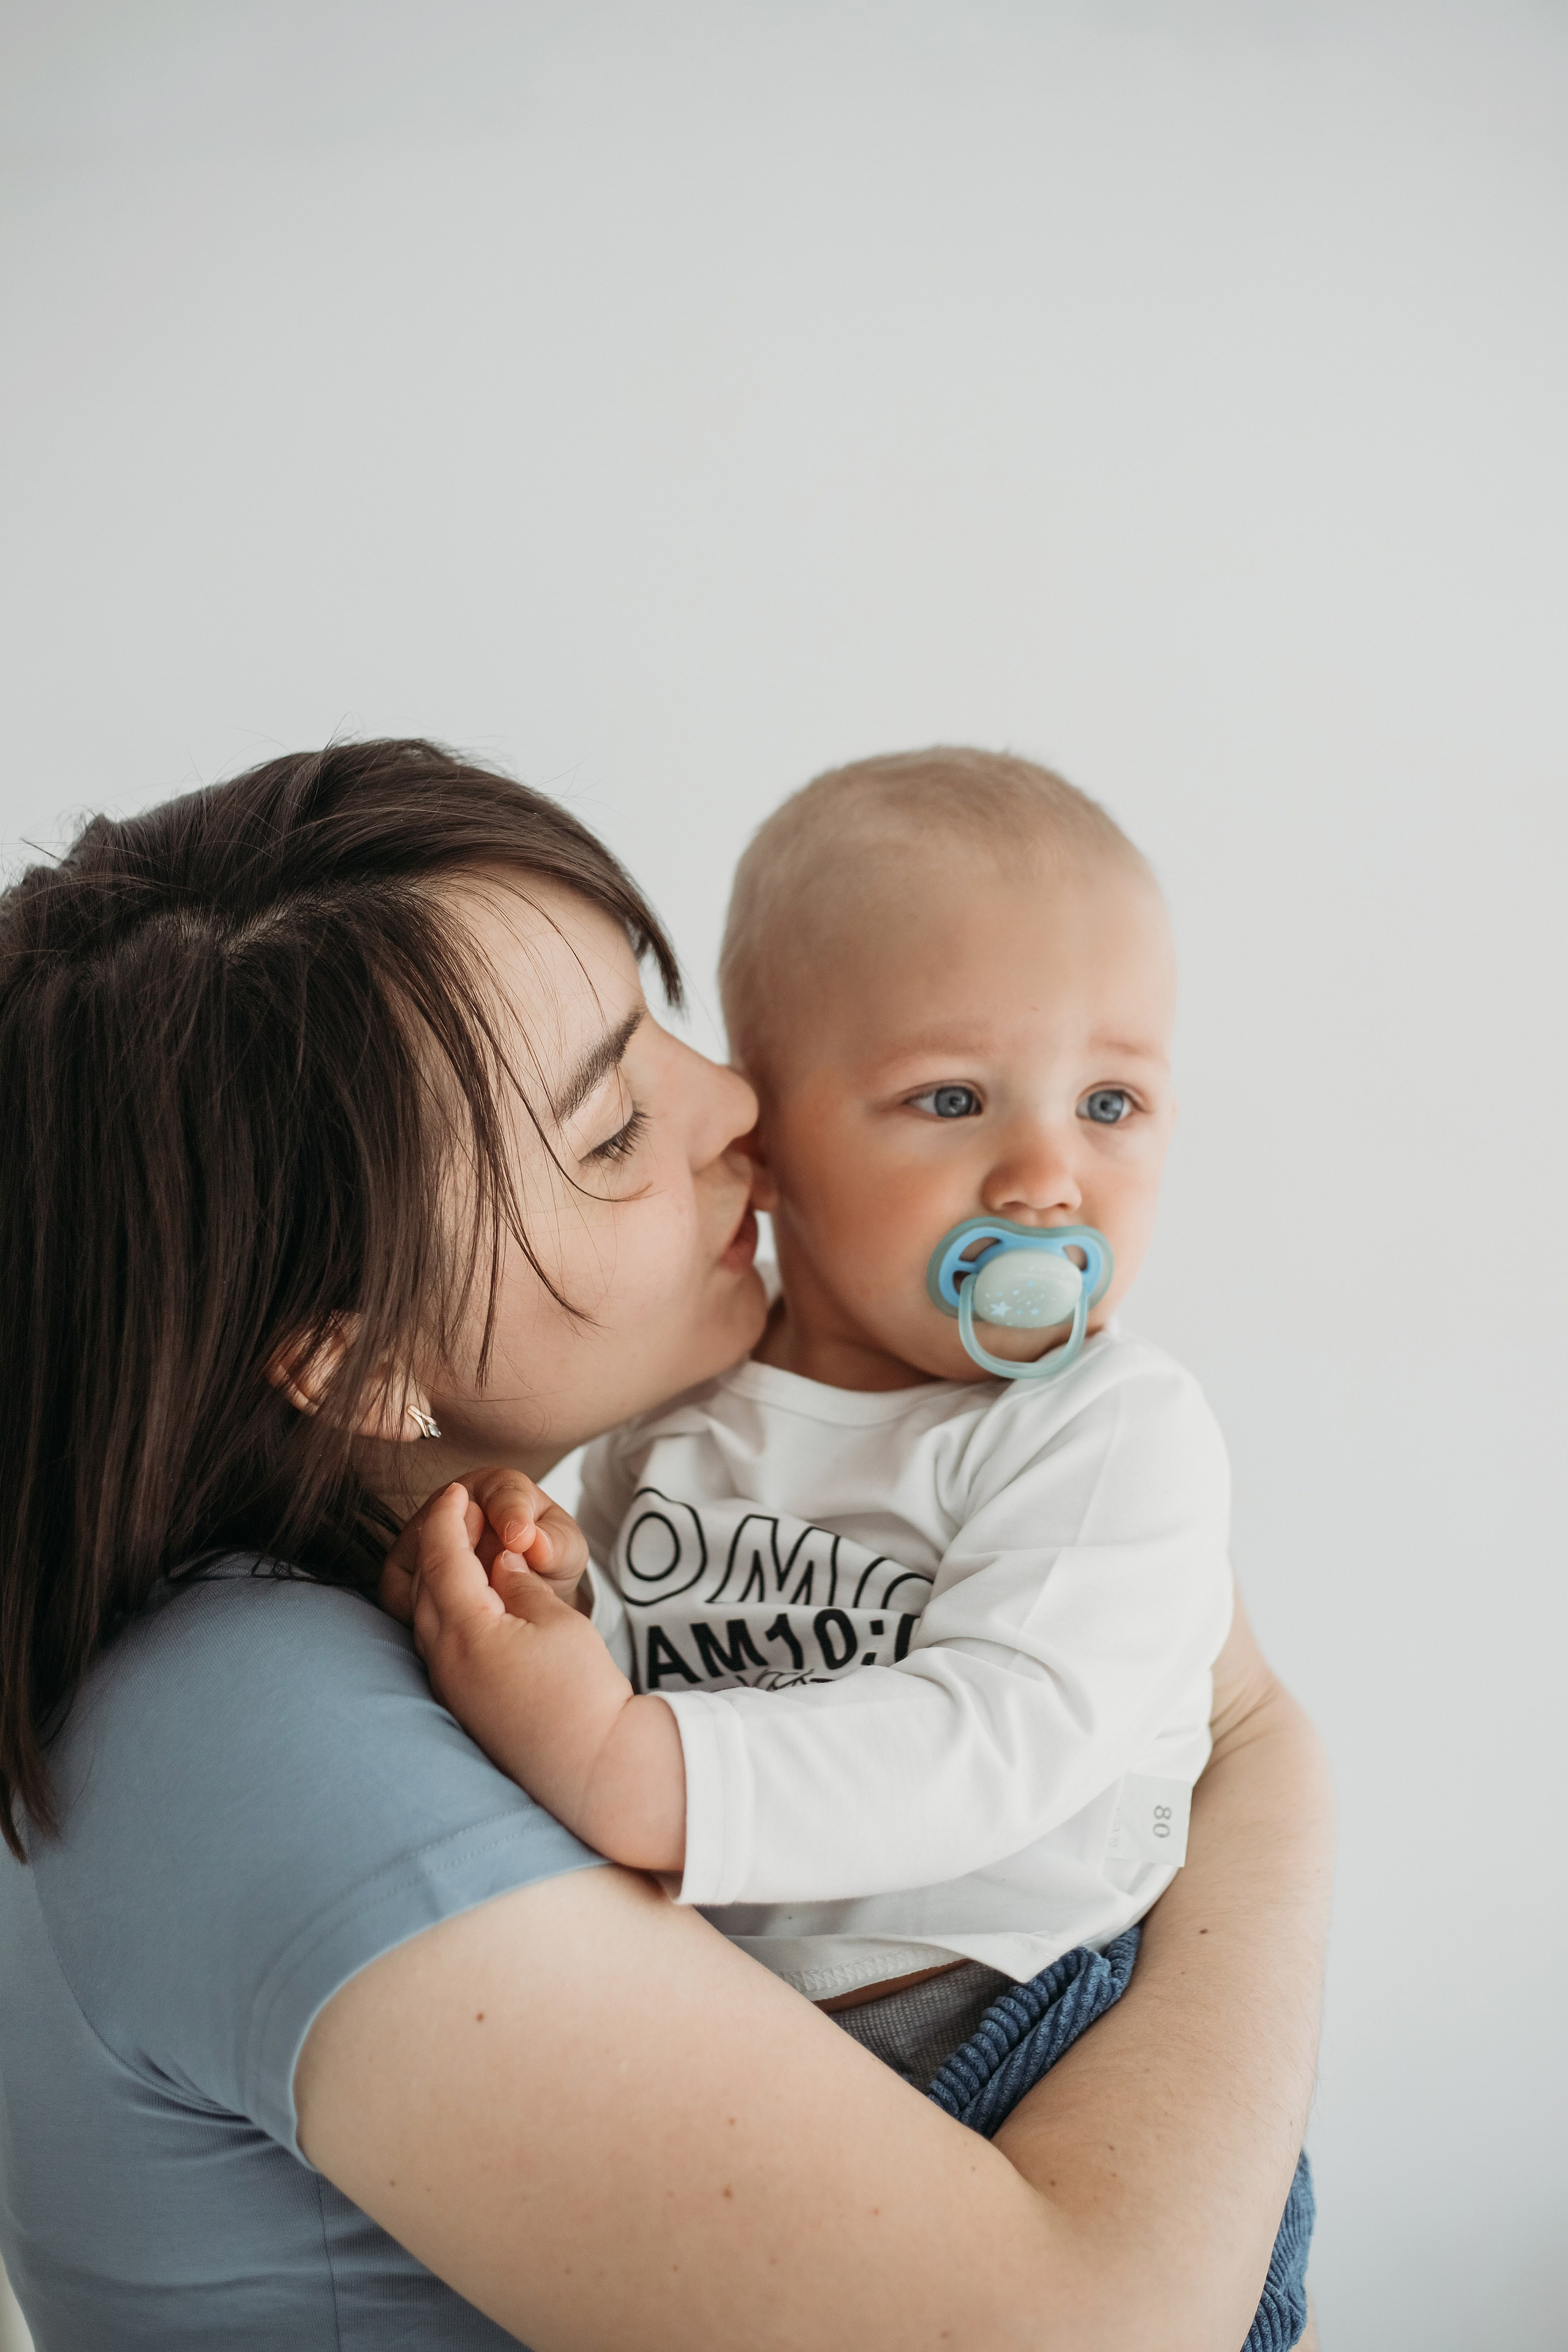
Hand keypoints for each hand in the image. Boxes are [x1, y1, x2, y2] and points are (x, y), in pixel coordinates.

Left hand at [385, 1482, 687, 1870]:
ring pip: (427, 1617)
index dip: (448, 1519)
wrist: (592, 1769)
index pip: (444, 1558)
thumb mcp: (558, 1621)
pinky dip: (446, 1612)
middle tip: (459, 1513)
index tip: (455, 1491)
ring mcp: (448, 1688)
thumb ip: (520, 1585)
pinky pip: (438, 1645)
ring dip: (439, 1579)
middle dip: (438, 1544)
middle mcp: (444, 1660)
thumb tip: (500, 1565)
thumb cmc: (582, 1692)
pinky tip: (471, 1605)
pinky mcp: (460, 1707)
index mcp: (467, 1631)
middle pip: (426, 1586)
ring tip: (465, 1553)